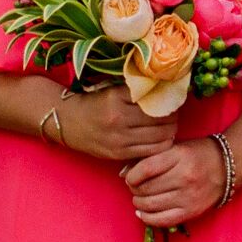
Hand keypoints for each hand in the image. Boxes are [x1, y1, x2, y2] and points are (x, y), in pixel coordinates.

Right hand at [52, 85, 176, 163]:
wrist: (66, 121)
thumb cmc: (94, 103)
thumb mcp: (112, 90)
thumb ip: (137, 90)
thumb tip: (168, 88)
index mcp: (116, 98)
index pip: (154, 98)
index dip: (169, 99)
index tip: (174, 98)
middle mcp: (117, 118)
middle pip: (160, 119)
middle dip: (173, 116)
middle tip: (175, 113)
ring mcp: (117, 139)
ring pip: (159, 136)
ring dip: (171, 131)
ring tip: (171, 125)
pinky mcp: (117, 154)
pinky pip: (150, 151)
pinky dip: (161, 145)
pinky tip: (162, 138)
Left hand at [121, 138, 226, 231]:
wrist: (228, 166)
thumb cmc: (198, 154)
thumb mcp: (176, 147)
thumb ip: (151, 158)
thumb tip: (123, 174)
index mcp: (180, 156)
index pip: (145, 169)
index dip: (131, 176)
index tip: (130, 177)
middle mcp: (185, 176)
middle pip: (146, 188)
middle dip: (134, 190)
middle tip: (135, 188)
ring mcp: (189, 196)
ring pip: (151, 204)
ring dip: (138, 203)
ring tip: (139, 198)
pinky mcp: (191, 211)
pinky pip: (162, 220)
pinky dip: (147, 218)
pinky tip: (142, 212)